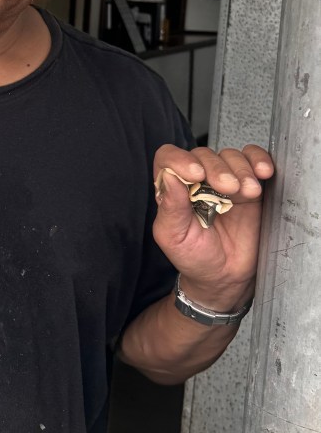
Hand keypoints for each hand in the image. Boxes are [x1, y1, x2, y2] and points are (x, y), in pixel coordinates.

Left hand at [152, 144, 273, 310]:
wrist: (226, 277)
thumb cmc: (194, 257)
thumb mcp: (174, 237)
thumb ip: (170, 207)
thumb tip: (168, 176)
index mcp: (173, 188)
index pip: (169, 158)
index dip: (180, 159)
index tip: (195, 174)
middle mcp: (198, 180)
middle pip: (203, 155)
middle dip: (217, 168)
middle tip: (228, 188)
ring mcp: (225, 181)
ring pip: (230, 156)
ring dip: (241, 169)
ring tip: (248, 192)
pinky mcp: (250, 186)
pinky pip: (254, 161)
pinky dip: (260, 160)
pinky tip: (263, 172)